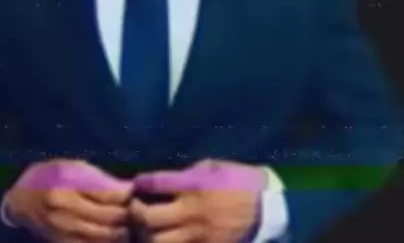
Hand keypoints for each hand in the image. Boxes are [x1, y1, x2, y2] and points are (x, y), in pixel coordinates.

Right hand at [4, 159, 132, 242]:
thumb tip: (124, 187)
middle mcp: (64, 214)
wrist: (20, 202)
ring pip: (101, 237)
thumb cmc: (48, 177)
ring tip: (127, 224)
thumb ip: (95, 178)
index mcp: (66, 190)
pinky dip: (104, 242)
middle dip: (125, 215)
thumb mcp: (69, 167)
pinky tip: (112, 236)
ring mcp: (63, 232)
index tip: (133, 191)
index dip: (124, 195)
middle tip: (134, 209)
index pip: (104, 196)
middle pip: (106, 219)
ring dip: (119, 232)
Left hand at [130, 160, 264, 242]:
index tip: (138, 184)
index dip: (140, 183)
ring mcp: (197, 236)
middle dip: (136, 212)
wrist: (267, 210)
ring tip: (149, 228)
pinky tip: (166, 239)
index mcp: (193, 185)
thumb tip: (162, 183)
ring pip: (157, 242)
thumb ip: (186, 175)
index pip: (152, 184)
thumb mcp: (212, 168)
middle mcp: (191, 212)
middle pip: (147, 217)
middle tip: (136, 208)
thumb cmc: (239, 181)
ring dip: (147, 235)